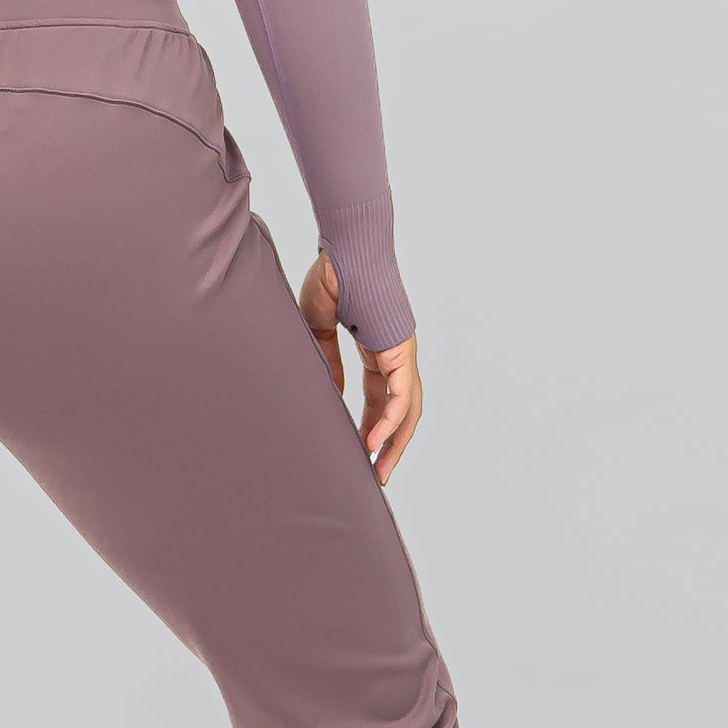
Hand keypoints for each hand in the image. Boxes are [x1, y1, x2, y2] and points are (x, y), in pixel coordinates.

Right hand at [297, 251, 423, 483]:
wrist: (342, 252)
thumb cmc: (330, 279)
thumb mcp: (320, 329)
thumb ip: (327, 360)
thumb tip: (332, 391)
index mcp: (378, 349)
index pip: (381, 399)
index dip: (372, 427)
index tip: (360, 452)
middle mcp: (395, 354)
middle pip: (401, 411)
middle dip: (390, 445)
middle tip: (377, 476)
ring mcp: (402, 352)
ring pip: (408, 409)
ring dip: (395, 443)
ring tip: (378, 471)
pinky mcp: (401, 350)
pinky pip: (400, 395)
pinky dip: (390, 422)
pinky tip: (372, 444)